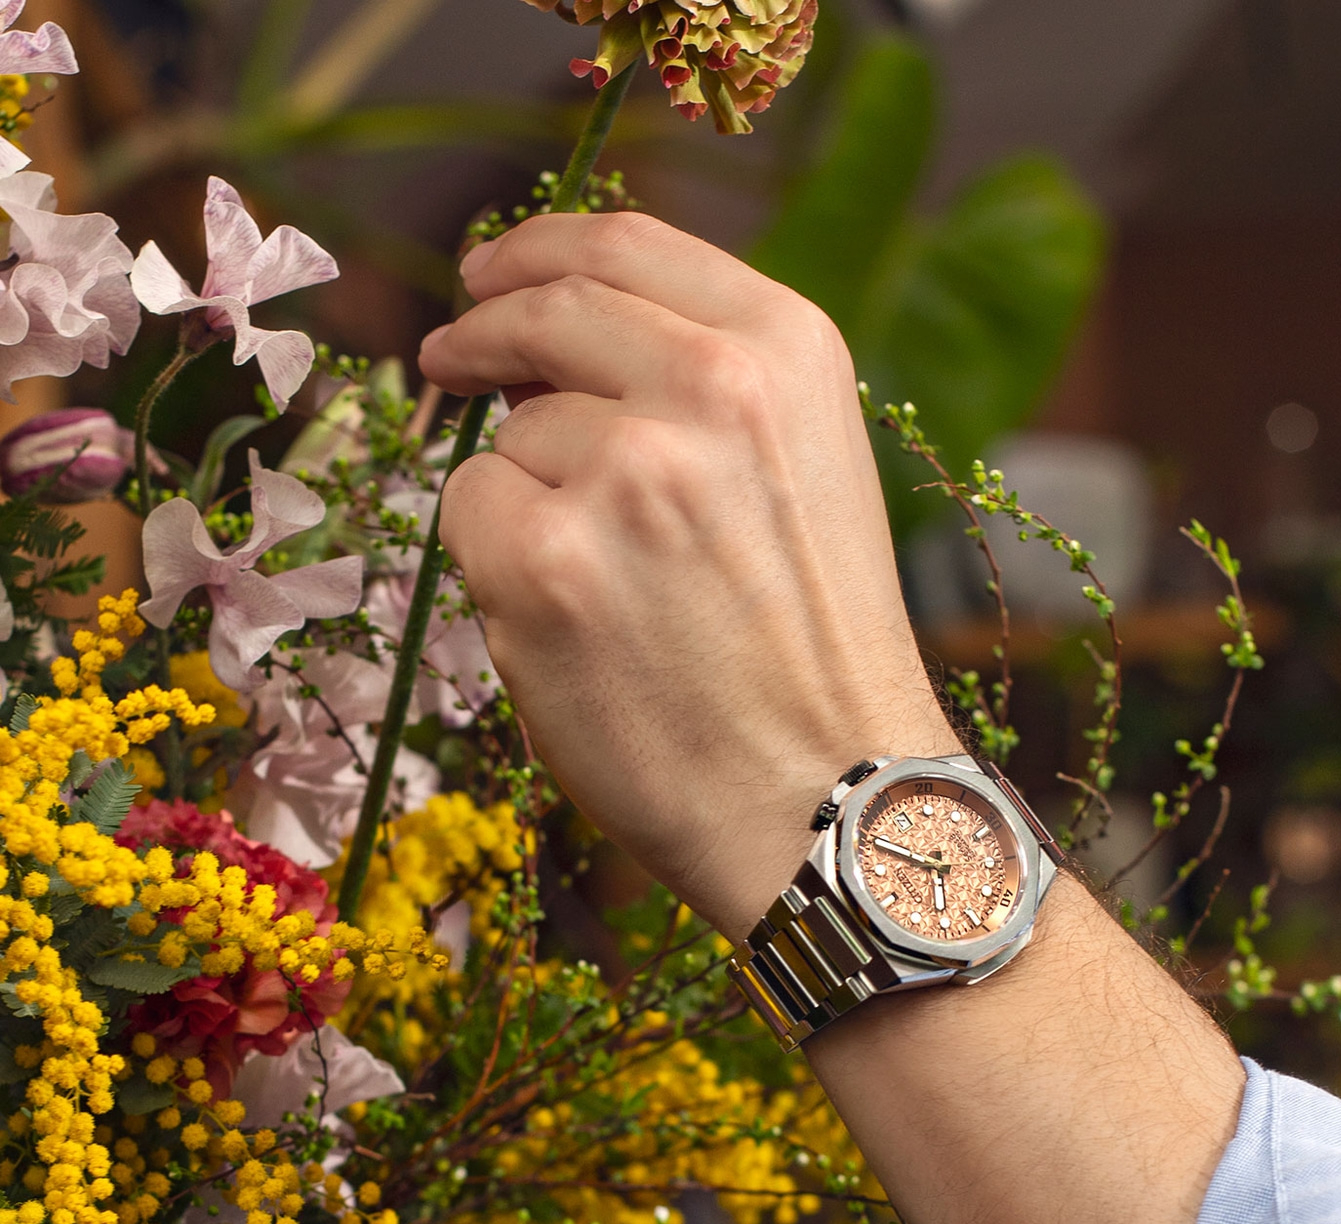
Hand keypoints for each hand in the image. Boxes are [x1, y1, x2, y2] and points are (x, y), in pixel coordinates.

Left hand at [421, 213, 958, 939]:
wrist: (830, 801)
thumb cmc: (812, 653)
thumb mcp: (802, 475)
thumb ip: (697, 389)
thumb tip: (542, 354)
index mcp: (790, 354)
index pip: (628, 244)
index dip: (540, 247)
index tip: (491, 273)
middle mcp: (711, 389)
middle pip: (543, 313)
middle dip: (481, 330)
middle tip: (450, 356)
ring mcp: (623, 473)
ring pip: (506, 438)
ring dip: (529, 493)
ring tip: (610, 592)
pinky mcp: (543, 564)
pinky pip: (470, 516)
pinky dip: (498, 564)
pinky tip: (572, 631)